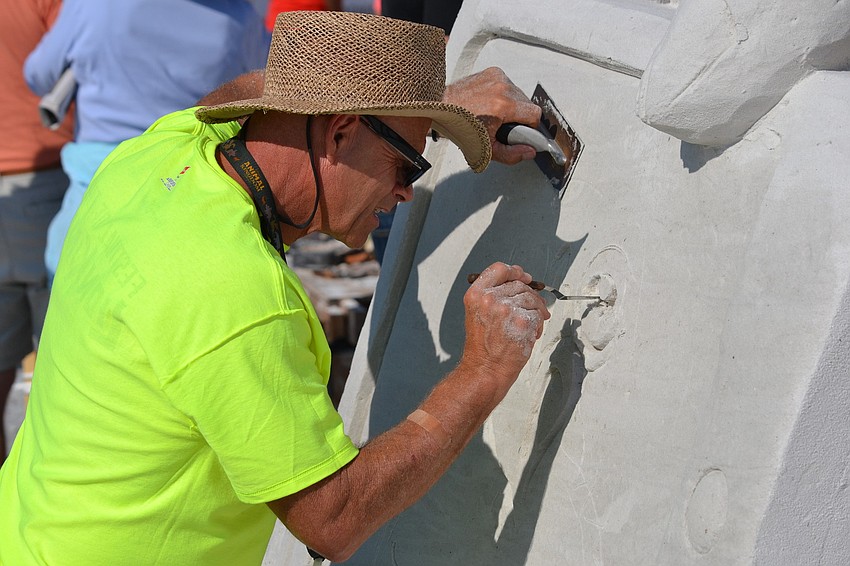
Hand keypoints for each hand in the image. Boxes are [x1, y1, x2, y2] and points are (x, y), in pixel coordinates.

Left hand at [444, 67, 541, 164]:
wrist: (441, 109)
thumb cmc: (459, 128)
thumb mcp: (486, 150)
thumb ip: (511, 154)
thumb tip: (530, 151)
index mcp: (503, 106)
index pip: (534, 114)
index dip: (530, 127)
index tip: (521, 132)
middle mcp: (502, 87)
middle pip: (527, 103)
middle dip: (519, 117)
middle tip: (503, 125)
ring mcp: (497, 78)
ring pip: (518, 94)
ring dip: (512, 105)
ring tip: (495, 114)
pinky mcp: (492, 72)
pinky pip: (508, 85)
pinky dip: (503, 94)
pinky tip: (490, 103)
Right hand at [461, 262, 550, 400]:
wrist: (486, 368)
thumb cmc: (483, 346)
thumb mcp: (478, 313)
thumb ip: (494, 295)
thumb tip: (520, 281)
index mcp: (476, 294)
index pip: (499, 269)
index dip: (515, 271)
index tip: (524, 277)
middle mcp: (489, 298)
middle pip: (519, 284)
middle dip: (530, 296)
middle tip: (532, 308)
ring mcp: (506, 309)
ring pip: (532, 298)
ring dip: (536, 311)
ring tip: (530, 326)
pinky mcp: (522, 321)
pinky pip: (538, 314)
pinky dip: (538, 324)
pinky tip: (530, 335)